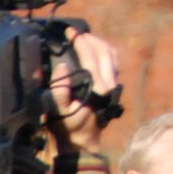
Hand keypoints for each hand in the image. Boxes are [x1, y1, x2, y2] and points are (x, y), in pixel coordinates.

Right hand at [47, 29, 119, 154]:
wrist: (84, 142)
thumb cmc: (69, 126)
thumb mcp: (59, 111)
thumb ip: (60, 90)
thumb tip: (61, 67)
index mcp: (97, 88)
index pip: (91, 57)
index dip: (80, 42)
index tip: (70, 32)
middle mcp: (109, 84)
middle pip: (104, 53)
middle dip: (90, 39)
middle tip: (76, 32)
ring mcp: (114, 85)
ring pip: (112, 56)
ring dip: (99, 43)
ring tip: (85, 37)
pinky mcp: (114, 87)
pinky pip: (113, 63)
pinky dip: (105, 52)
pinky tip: (96, 49)